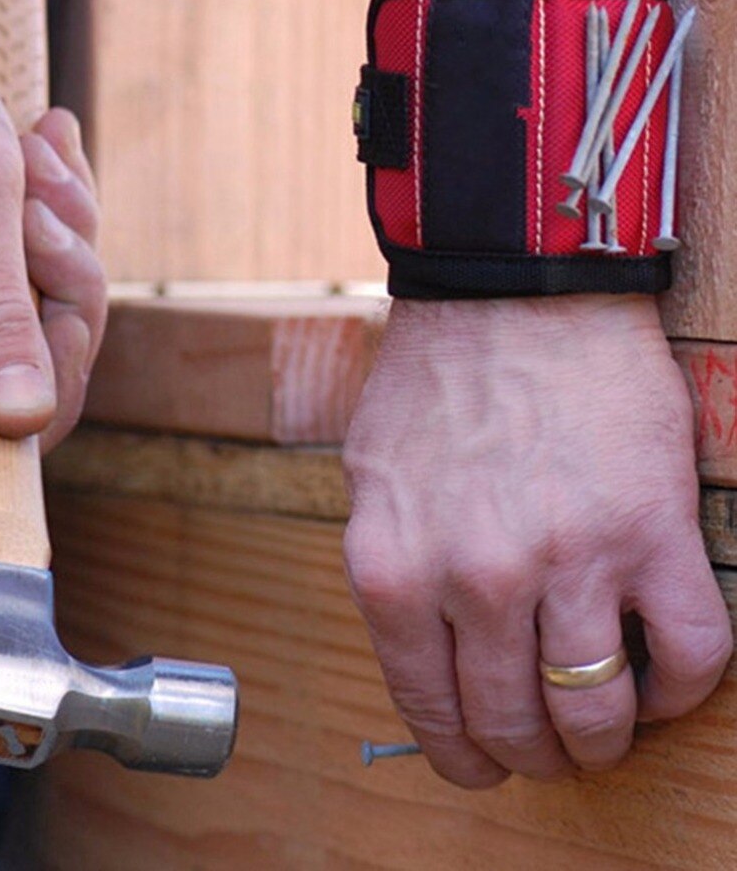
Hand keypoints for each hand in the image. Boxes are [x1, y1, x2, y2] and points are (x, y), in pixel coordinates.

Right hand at [0, 0, 104, 469]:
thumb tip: (20, 423)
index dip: (55, 379)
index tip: (58, 294)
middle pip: (27, 377)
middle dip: (64, 283)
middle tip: (44, 202)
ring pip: (28, 323)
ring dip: (56, 241)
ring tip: (36, 159)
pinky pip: (12, 284)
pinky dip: (38, 228)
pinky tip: (35, 162)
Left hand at [343, 295, 731, 787]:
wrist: (512, 297)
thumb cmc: (436, 382)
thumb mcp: (369, 479)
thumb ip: (390, 570)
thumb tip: (423, 647)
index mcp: (393, 570)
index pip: (429, 709)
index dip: (462, 756)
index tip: (482, 767)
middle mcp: (475, 579)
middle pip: (514, 723)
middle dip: (532, 757)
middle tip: (547, 754)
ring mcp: (567, 560)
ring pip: (597, 710)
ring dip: (602, 740)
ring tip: (603, 732)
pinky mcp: (651, 533)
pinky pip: (694, 657)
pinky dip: (683, 690)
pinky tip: (664, 680)